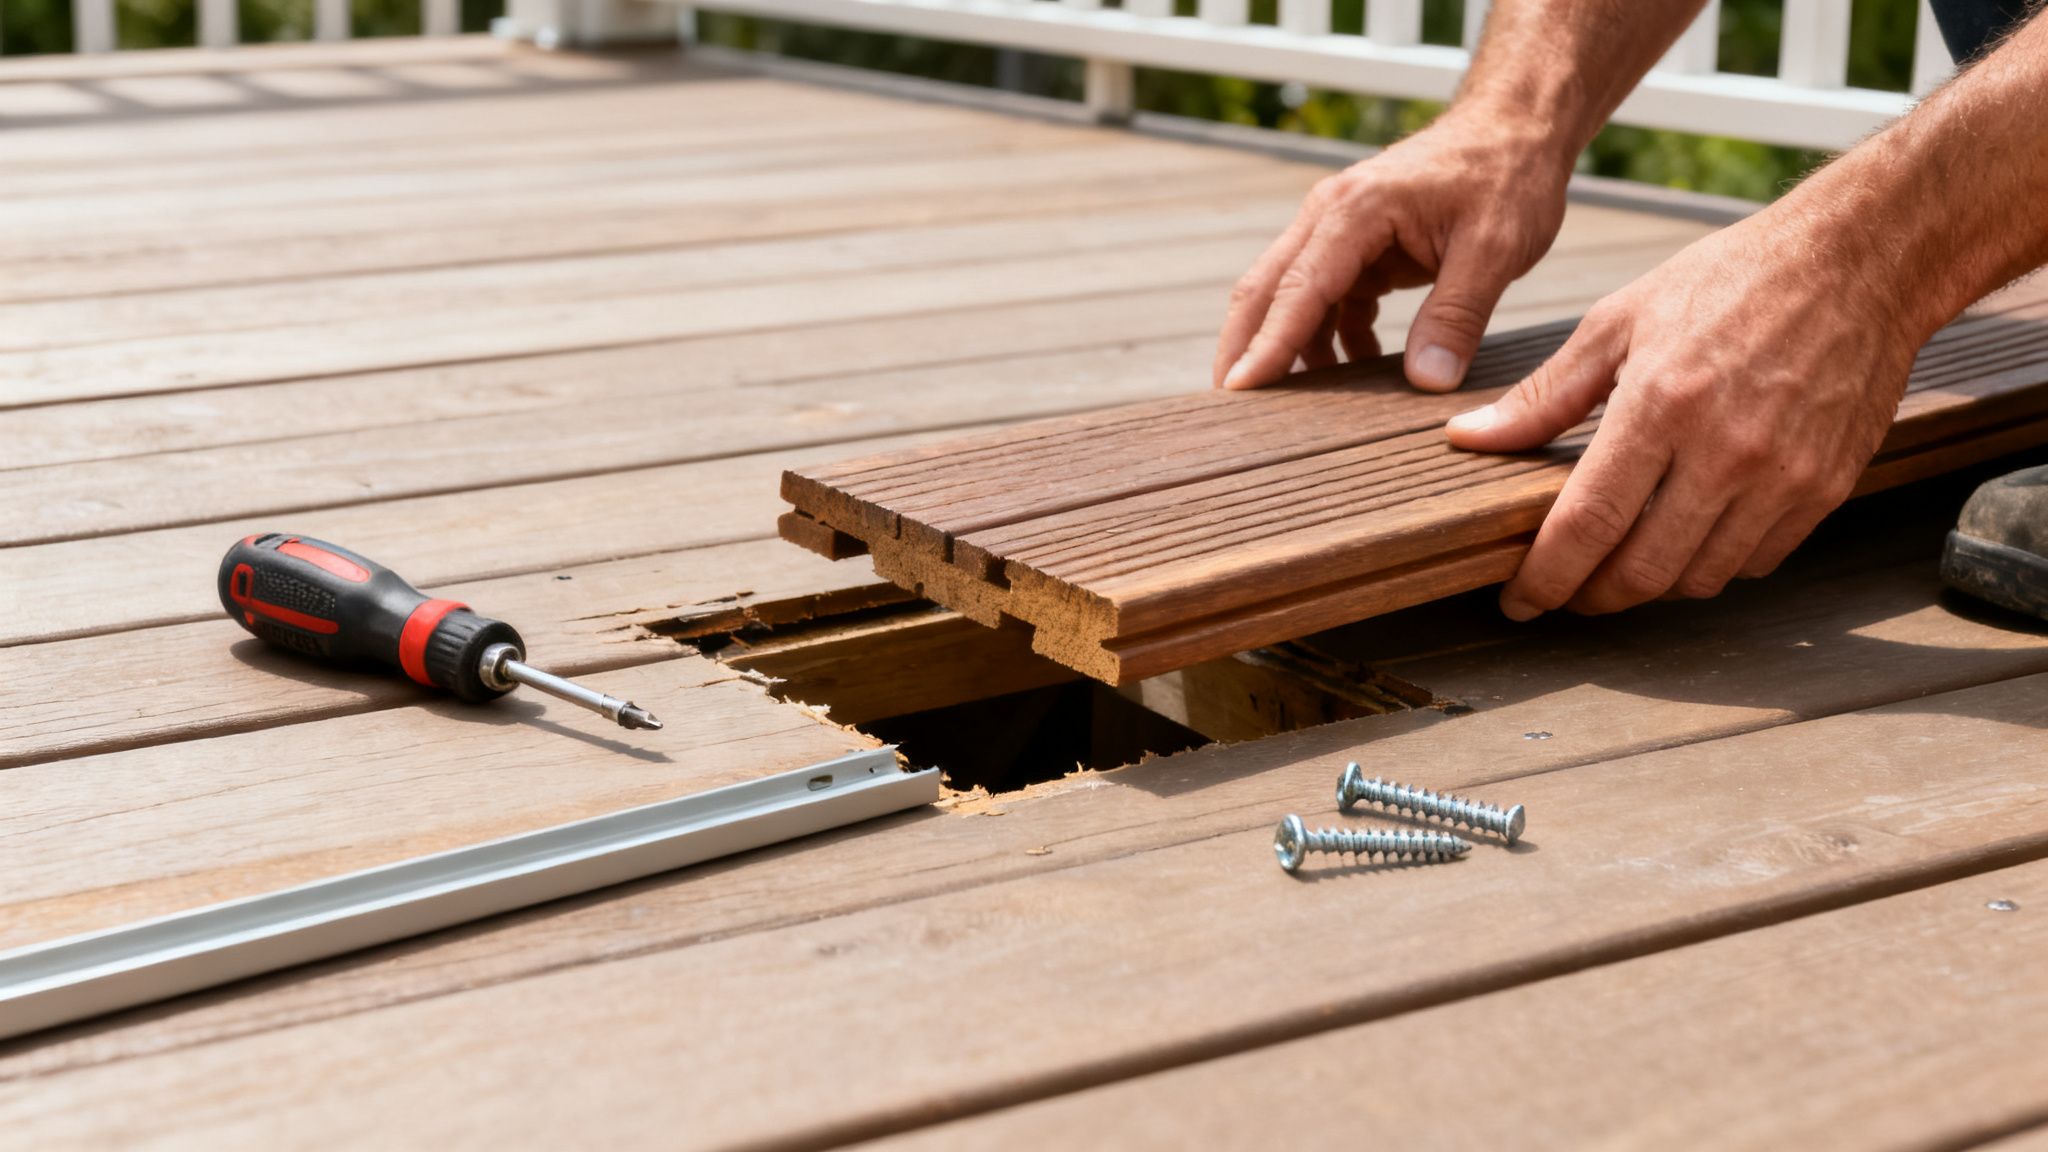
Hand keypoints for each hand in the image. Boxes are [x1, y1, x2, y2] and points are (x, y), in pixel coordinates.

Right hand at [1215, 110, 1571, 392]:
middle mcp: (1330, 216)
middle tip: (1231, 409)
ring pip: (1292, 298)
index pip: (1298, 289)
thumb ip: (1457, 316)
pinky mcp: (1358, 246)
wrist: (1515, 126)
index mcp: (1356, 210)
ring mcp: (1339, 231)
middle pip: (1266, 289)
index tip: (1239, 391)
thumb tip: (1428, 381)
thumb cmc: (1507, 175)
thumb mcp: (1495, 248)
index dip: (1268, 345)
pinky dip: (1332, 337)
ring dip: (1292, 349)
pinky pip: (1328, 299)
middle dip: (1245, 348)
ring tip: (1299, 405)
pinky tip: (1359, 368)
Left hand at [1446, 208, 1918, 618]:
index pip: (1588, 526)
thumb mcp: (1619, 321)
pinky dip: (1711, 566)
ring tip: (1617, 567)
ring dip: (1649, 588)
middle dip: (1590, 598)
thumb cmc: (1731, 279)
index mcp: (1661, 406)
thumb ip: (1544, 395)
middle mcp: (1726, 452)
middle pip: (1642, 572)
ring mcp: (1783, 476)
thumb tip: (1470, 437)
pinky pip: (1756, 562)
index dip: (1544, 578)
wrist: (1860, 261)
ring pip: (1699, 579)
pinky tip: (1685, 540)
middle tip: (1563, 592)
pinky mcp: (1826, 488)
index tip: (1517, 600)